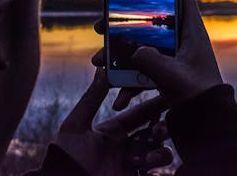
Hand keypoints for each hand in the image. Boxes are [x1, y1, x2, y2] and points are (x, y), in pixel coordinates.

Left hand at [56, 68, 172, 174]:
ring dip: (159, 149)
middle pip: (155, 130)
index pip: (140, 112)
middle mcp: (125, 145)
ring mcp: (132, 163)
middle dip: (163, 127)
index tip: (169, 94)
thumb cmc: (67, 159)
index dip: (155, 104)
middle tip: (163, 127)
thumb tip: (102, 70)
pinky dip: (158, 163)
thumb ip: (91, 98)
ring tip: (149, 154)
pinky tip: (147, 165)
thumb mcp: (75, 127)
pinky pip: (157, 169)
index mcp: (113, 130)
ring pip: (159, 150)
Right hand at [93, 0, 222, 107]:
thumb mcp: (173, 77)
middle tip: (102, 24)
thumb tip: (133, 52)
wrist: (206, 121)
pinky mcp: (166, 72)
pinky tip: (119, 98)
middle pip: (152, 20)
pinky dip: (130, 81)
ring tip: (97, 60)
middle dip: (125, 22)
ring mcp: (172, 56)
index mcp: (191, 32)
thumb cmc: (199, 96)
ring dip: (119, 54)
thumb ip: (151, 62)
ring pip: (142, 45)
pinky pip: (144, 70)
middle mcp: (182, 40)